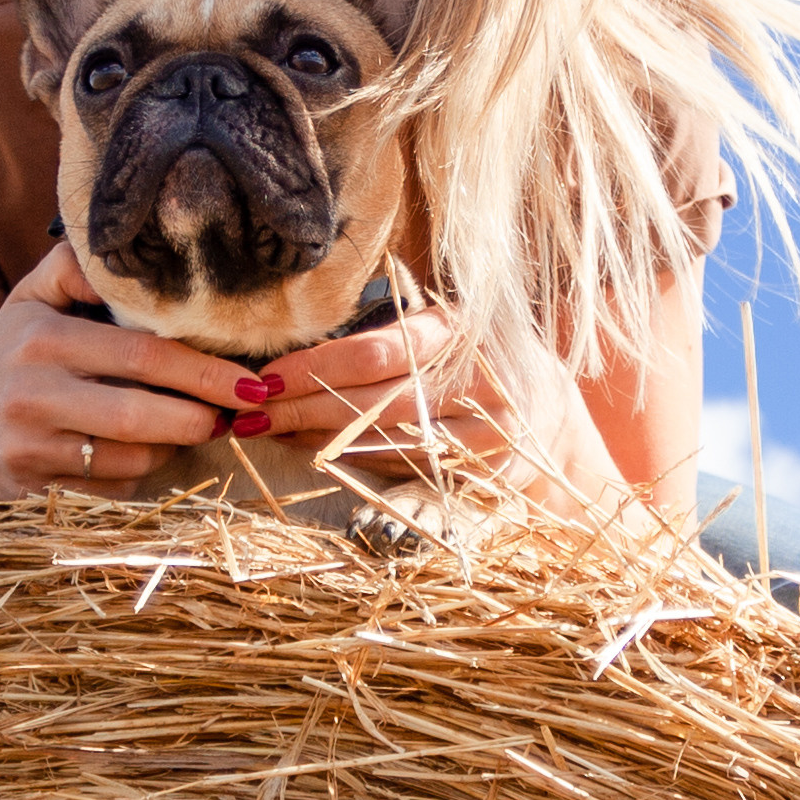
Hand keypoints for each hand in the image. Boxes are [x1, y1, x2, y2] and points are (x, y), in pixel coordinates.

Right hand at [0, 240, 255, 500]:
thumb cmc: (0, 358)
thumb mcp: (26, 301)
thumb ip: (73, 269)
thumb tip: (129, 254)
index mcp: (43, 339)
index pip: (141, 355)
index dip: (203, 371)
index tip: (248, 381)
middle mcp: (36, 395)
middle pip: (142, 414)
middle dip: (202, 417)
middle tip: (238, 412)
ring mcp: (34, 449)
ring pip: (133, 459)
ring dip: (175, 448)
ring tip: (190, 427)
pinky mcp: (36, 492)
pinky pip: (111, 490)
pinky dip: (140, 475)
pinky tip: (145, 454)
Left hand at [245, 305, 623, 513]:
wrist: (549, 412)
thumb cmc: (477, 358)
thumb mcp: (446, 327)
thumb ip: (392, 331)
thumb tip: (298, 350)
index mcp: (462, 331)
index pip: (376, 353)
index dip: (315, 367)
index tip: (265, 377)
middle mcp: (478, 381)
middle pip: (373, 401)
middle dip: (303, 408)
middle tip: (250, 414)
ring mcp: (486, 433)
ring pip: (385, 442)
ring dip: (319, 440)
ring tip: (272, 432)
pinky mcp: (485, 472)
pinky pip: (405, 468)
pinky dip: (354, 462)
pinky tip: (316, 453)